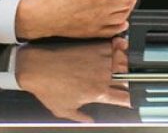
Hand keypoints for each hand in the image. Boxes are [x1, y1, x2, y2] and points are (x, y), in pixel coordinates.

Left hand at [16, 37, 130, 122]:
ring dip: (127, 64)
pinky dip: (120, 45)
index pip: (123, 97)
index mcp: (98, 93)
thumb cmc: (47, 88)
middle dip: (129, 81)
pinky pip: (114, 45)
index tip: (130, 99)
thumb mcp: (64, 110)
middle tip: (126, 81)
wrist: (37, 67)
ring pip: (124, 61)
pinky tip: (122, 45)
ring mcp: (100, 59)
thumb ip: (80, 118)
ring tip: (125, 64)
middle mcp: (103, 76)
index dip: (129, 99)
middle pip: (127, 79)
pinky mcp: (94, 46)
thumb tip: (89, 121)